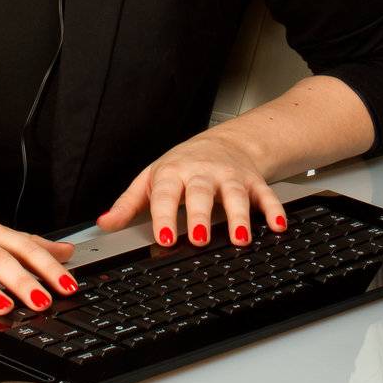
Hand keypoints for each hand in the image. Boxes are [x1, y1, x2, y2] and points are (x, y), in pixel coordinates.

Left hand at [95, 132, 288, 248]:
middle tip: (199, 239)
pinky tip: (278, 226)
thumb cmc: (183, 166)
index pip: (166, 194)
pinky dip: (273, 209)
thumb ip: (129, 204)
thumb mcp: (152, 179)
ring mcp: (230, 176)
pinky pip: (265, 194)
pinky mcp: (253, 181)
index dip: (165, 215)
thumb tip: (104, 225)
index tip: (165, 237)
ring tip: (241, 238)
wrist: (224, 143)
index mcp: (173, 173)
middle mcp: (202, 173)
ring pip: (235, 194)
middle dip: (201, 215)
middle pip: (201, 193)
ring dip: (239, 215)